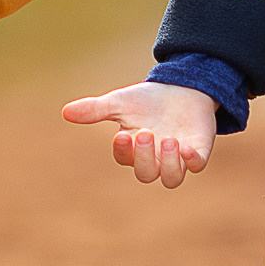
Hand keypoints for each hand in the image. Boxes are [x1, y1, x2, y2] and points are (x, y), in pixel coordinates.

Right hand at [63, 81, 216, 187]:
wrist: (183, 87)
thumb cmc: (148, 100)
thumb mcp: (120, 101)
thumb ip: (95, 109)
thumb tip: (65, 112)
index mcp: (134, 150)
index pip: (125, 159)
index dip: (123, 151)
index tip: (123, 134)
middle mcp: (155, 159)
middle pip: (146, 174)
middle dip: (144, 157)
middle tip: (146, 133)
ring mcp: (178, 158)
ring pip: (171, 179)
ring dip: (169, 164)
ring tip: (169, 140)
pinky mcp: (199, 151)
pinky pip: (197, 165)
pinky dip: (192, 161)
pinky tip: (187, 147)